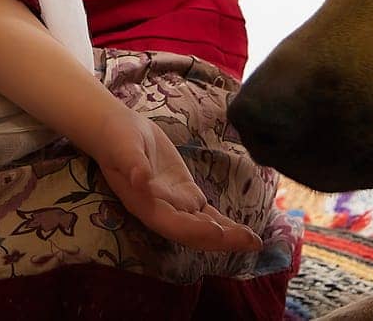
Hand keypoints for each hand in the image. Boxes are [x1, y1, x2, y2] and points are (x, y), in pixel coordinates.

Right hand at [92, 109, 262, 253]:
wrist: (117, 130)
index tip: (219, 232)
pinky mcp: (185, 194)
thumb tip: (139, 179)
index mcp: (146, 205)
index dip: (195, 231)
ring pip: (205, 226)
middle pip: (194, 233)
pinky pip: (207, 213)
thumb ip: (132, 164)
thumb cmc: (117, 138)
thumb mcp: (123, 147)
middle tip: (251, 242)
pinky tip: (244, 231)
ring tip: (255, 242)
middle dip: (222, 240)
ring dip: (229, 236)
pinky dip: (225, 223)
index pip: (174, 225)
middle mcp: (162, 212)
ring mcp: (176, 205)